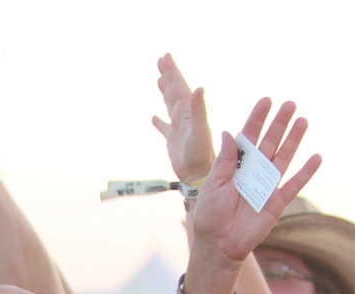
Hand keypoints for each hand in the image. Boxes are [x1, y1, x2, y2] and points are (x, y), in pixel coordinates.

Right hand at [150, 55, 213, 186]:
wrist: (200, 175)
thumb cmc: (201, 155)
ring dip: (165, 92)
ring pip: (170, 105)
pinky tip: (153, 118)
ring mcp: (178, 128)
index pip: (179, 87)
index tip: (166, 56)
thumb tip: (199, 87)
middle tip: (162, 59)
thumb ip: (199, 109)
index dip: (173, 72)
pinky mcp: (173, 141)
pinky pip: (164, 128)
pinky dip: (159, 122)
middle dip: (169, 75)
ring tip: (159, 79)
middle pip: (175, 91)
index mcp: (189, 111)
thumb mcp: (199, 131)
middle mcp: (185, 117)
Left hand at [190, 100, 321, 266]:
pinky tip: (316, 157)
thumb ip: (224, 160)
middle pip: (269, 143)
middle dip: (279, 123)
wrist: (218, 244)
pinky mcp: (277, 202)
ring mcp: (266, 185)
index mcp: (235, 166)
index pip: (248, 137)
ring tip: (303, 121)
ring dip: (294, 140)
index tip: (266, 101)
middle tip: (290, 104)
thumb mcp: (213, 184)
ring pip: (283, 158)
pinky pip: (295, 184)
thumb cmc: (210, 214)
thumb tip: (230, 132)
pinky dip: (306, 172)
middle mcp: (252, 172)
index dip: (257, 119)